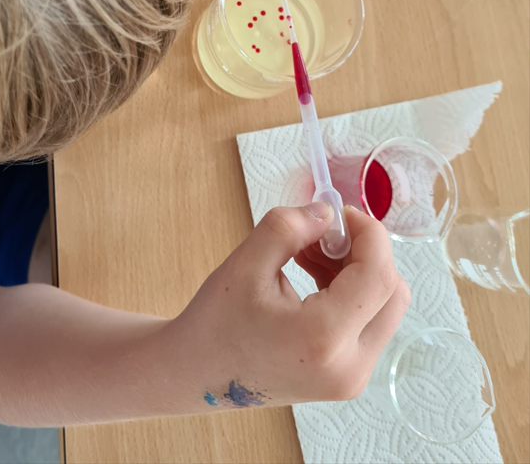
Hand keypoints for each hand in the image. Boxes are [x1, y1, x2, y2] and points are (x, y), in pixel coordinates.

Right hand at [164, 204, 409, 408]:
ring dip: (357, 269)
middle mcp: (349, 367)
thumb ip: (289, 228)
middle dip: (365, 251)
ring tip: (309, 252)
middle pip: (392, 292)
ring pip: (384, 307)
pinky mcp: (346, 377)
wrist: (196, 376)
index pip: (377, 275)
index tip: (340, 212)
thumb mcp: (245, 264)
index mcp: (323, 338)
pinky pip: (368, 323)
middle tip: (324, 232)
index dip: (368, 233)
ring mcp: (352, 378)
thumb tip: (327, 213)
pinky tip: (314, 273)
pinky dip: (351, 291)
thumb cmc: (215, 322)